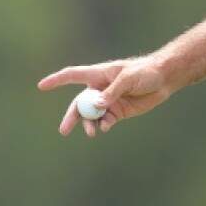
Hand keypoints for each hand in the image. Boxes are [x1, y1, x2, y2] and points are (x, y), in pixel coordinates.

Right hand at [37, 56, 171, 137]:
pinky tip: (106, 127)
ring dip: (89, 124)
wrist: (164, 80)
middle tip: (64, 130)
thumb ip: (111, 92)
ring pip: (91, 116)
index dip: (57, 80)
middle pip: (79, 104)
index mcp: (98, 74)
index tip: (41, 86)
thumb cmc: (145, 72)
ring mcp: (108, 101)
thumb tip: (96, 107)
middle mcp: (100, 89)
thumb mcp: (128, 79)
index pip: (72, 76)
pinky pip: (105, 121)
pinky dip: (103, 125)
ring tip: (90, 132)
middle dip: (71, 117)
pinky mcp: (118, 112)